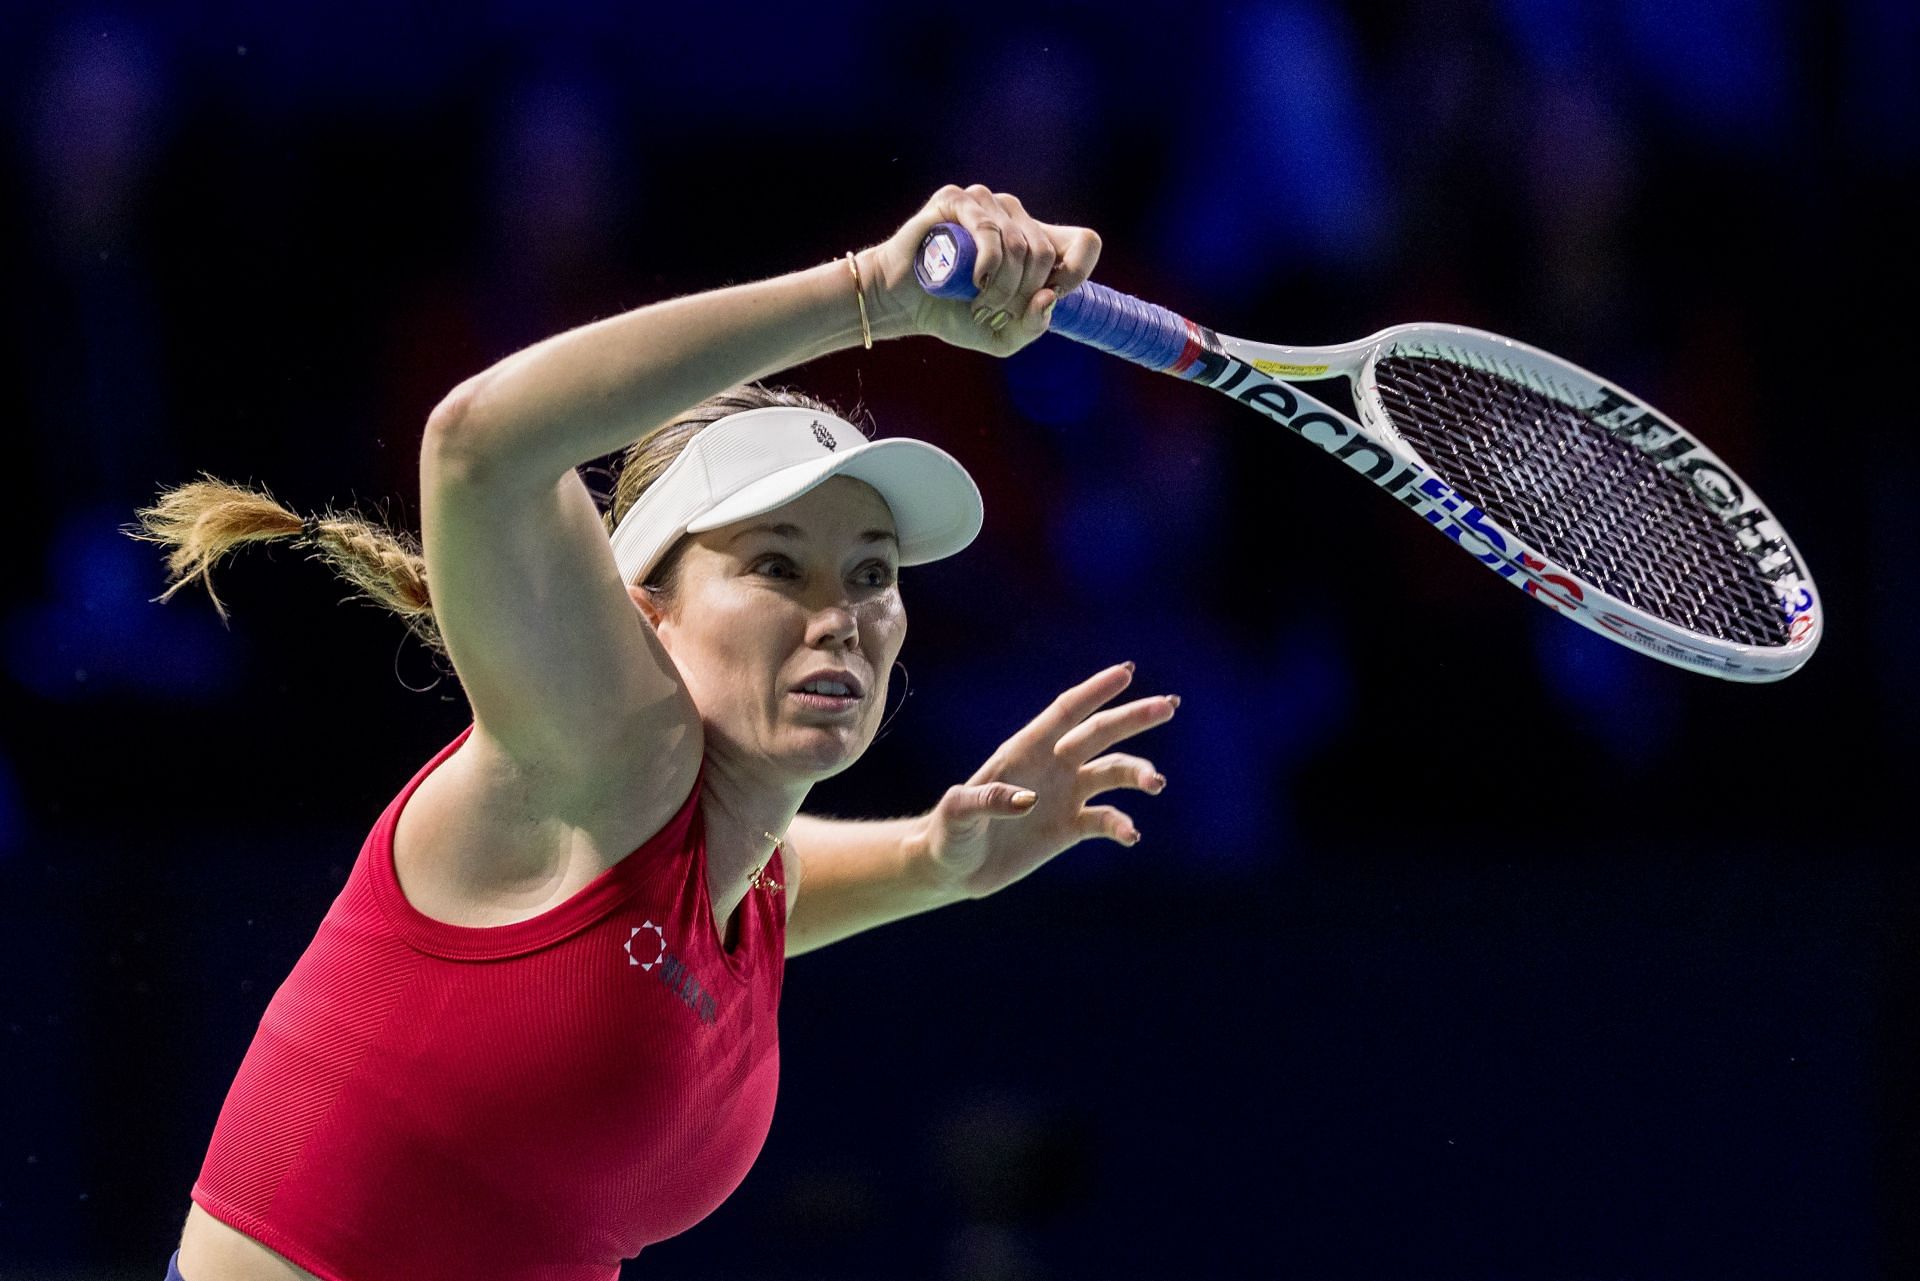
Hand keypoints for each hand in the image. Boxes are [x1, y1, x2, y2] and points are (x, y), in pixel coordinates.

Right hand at [858, 184, 1101, 356]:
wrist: (903, 304)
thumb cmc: (953, 315)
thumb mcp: (1003, 337)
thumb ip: (1033, 326)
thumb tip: (1050, 297)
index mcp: (1035, 241)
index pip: (1084, 242)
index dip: (1076, 272)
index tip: (1050, 295)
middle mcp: (1015, 217)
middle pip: (1045, 253)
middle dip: (1023, 293)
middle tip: (994, 310)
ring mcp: (986, 204)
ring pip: (1019, 244)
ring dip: (1002, 286)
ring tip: (978, 301)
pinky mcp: (957, 200)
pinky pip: (989, 232)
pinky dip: (986, 265)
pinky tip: (973, 280)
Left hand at [915, 663, 1176, 899]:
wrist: (952, 869)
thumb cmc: (948, 833)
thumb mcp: (958, 814)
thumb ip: (987, 801)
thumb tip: (1027, 799)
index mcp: (1025, 750)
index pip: (1066, 712)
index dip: (1095, 691)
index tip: (1126, 672)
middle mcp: (1051, 766)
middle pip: (1100, 734)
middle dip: (1133, 718)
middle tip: (1168, 705)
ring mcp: (1064, 796)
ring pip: (1112, 773)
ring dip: (1137, 773)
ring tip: (1156, 783)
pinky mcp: (1070, 828)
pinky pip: (1105, 820)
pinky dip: (1122, 825)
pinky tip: (1131, 836)